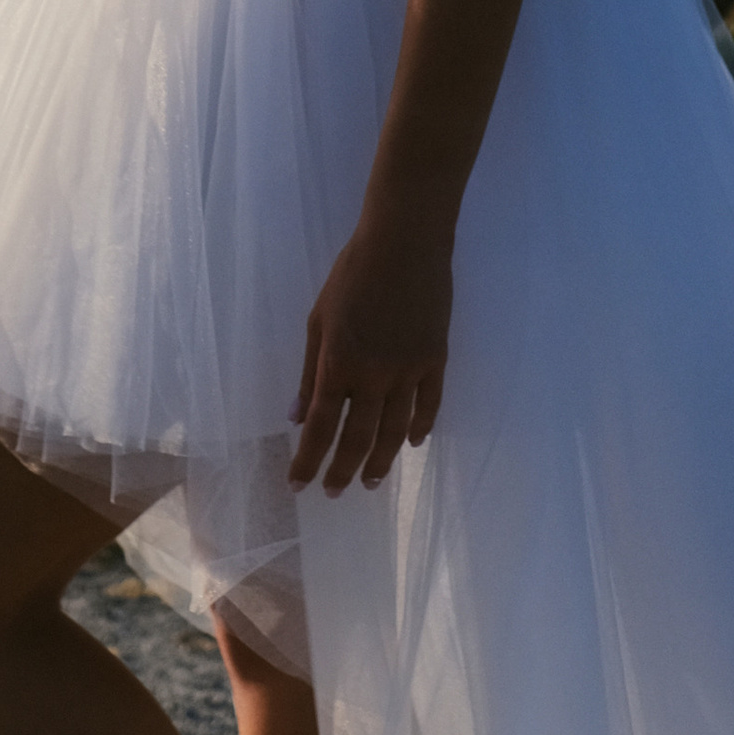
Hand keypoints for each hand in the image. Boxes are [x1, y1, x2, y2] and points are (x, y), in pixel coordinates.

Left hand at [287, 204, 452, 494]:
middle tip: (334, 492)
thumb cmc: (352, 273)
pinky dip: (420, 428)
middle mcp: (375, 375)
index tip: (299, 486)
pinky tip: (412, 443)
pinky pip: (430, 406)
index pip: (321, 426)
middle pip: (358, 438)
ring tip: (370, 482)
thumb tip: (297, 417)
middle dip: (343, 471)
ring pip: (396, 432)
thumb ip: (311, 372)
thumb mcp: (319, 318)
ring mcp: (410, 370)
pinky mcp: (436, 360)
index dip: (308, 460)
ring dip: (381, 461)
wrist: (405, 241)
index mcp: (339, 362)